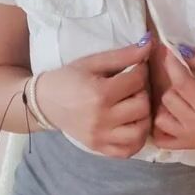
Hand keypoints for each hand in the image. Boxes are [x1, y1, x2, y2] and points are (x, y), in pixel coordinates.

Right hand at [35, 38, 152, 157]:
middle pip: (142, 106)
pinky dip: (136, 139)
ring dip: (143, 117)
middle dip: (142, 93)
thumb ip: (122, 55)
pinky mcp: (99, 148)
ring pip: (140, 131)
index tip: (135, 69)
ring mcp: (100, 137)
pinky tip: (131, 125)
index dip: (141, 71)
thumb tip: (149, 44)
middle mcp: (101, 119)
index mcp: (99, 94)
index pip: (137, 81)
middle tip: (134, 88)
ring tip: (134, 107)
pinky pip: (128, 150)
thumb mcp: (93, 62)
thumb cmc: (69, 78)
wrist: (44, 102)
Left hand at [152, 46, 194, 149]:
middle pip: (168, 98)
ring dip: (167, 105)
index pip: (181, 82)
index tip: (168, 52)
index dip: (172, 64)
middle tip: (185, 80)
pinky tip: (171, 115)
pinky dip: (162, 126)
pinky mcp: (187, 146)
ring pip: (160, 117)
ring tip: (181, 98)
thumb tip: (181, 50)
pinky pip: (161, 138)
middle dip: (174, 85)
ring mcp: (190, 139)